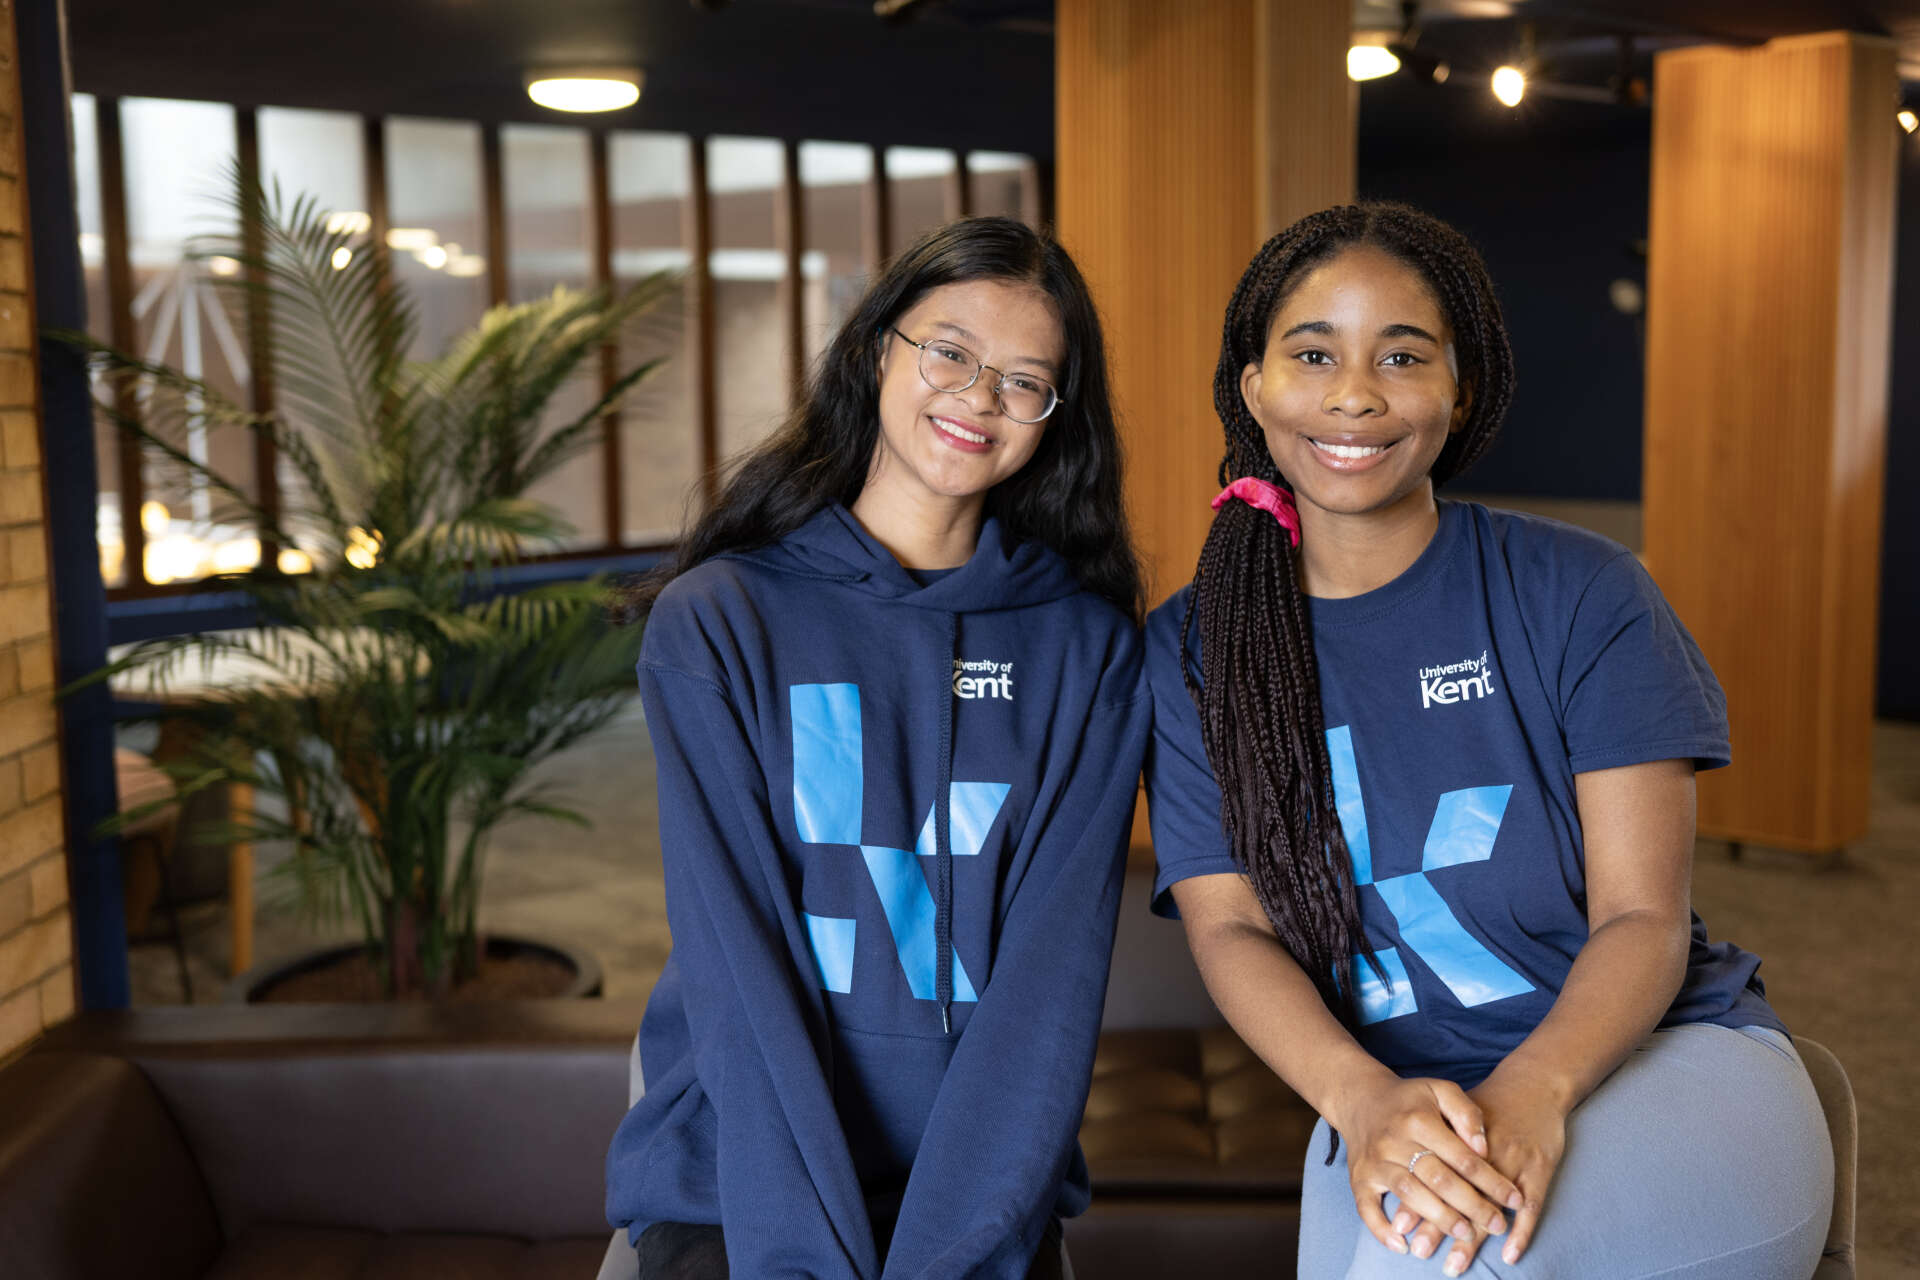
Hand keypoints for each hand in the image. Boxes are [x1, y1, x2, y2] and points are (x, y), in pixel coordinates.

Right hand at [1341, 1075, 1524, 1257]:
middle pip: (1439, 1179)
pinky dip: (1381, 1229)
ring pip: (1409, 1194)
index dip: (1492, 1181)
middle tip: (1498, 1224)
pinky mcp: (1359, 1178)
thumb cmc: (1409, 1100)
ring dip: (1439, 1218)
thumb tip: (1483, 1148)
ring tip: (1465, 1233)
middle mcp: (1394, 1141)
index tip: (1514, 1200)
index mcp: (1418, 1119)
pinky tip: (1402, 1244)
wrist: (1361, 1099)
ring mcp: (1375, 1161)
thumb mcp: (1440, 1090)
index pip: (1463, 1157)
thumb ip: (1466, 1113)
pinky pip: (1366, 1208)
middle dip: (1472, 1205)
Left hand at [1405, 1069, 1568, 1273]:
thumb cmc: (1489, 1105)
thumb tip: (1403, 1175)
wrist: (1533, 1084)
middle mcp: (1484, 1150)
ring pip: (1489, 1205)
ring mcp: (1514, 1159)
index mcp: (1457, 1136)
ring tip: (1453, 1264)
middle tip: (1421, 1250)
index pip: (1431, 1175)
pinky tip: (1509, 1255)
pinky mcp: (1540, 1168)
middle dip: (1437, 1224)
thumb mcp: (1455, 1112)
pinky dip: (1521, 1232)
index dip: (1416, 1200)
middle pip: (1457, 1193)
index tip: (1400, 1227)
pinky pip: (1531, 1206)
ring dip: (1471, 1237)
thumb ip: (1432, 1141)